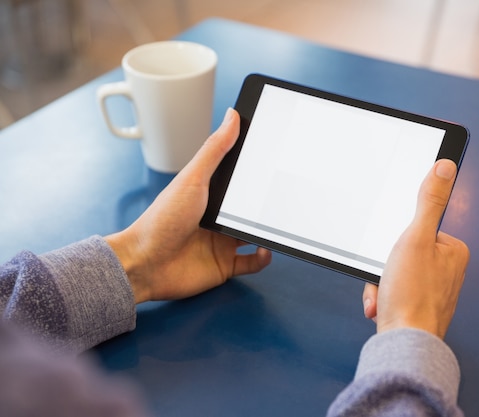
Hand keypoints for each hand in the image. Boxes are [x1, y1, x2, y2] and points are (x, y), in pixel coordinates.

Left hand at [105, 109, 271, 302]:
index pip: (238, 179)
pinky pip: (254, 261)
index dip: (256, 171)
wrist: (145, 264)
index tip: (274, 161)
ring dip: (268, 229)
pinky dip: (264, 256)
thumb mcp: (193, 178)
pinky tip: (264, 248)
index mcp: (210, 194)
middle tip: (281, 196)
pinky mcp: (226, 264)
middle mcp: (217, 217)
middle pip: (250, 208)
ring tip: (277, 223)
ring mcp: (223, 241)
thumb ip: (215, 149)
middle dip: (266, 203)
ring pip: (255, 233)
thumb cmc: (161, 220)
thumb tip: (232, 116)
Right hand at [362, 159, 468, 337]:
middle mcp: (447, 269)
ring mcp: (432, 288)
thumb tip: (445, 167)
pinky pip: (393, 290)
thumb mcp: (416, 238)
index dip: (396, 239)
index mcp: (453, 250)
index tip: (394, 253)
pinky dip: (382, 296)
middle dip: (384, 266)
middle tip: (386, 276)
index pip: (416, 227)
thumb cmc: (411, 297)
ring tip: (384, 295)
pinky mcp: (418, 304)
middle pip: (402, 250)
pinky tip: (382, 306)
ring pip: (393, 271)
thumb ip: (429, 201)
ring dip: (380, 282)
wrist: (404, 343)